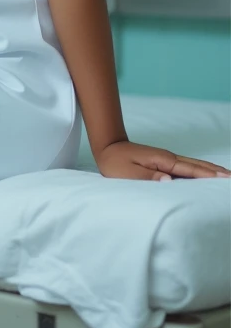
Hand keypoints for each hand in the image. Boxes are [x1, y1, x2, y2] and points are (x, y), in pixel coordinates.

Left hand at [96, 139, 230, 180]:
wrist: (108, 146)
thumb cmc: (116, 163)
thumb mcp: (128, 173)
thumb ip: (148, 177)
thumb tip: (169, 181)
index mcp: (162, 161)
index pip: (190, 170)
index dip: (208, 175)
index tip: (225, 178)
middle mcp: (168, 158)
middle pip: (197, 165)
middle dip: (216, 172)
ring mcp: (167, 158)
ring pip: (194, 165)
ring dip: (211, 170)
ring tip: (227, 175)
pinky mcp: (164, 161)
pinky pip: (187, 166)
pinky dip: (201, 170)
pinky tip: (206, 173)